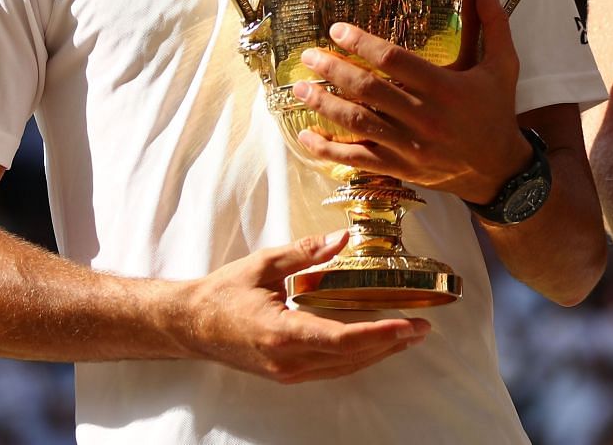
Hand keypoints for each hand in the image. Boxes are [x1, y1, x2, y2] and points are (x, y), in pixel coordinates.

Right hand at [175, 231, 429, 382]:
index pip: (340, 339)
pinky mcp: (286, 373)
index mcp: (280, 332)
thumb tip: (343, 238)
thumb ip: (305, 252)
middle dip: (390, 343)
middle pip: (349, 357)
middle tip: (422, 328)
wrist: (190, 325)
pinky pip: (331, 369)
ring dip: (378, 353)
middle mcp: (287, 359)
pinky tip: (375, 345)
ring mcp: (287, 371)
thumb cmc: (222, 294)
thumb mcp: (263, 264)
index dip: (378, 334)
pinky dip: (357, 357)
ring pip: (343, 368)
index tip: (406, 324)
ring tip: (408, 337)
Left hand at [291, 0, 531, 204]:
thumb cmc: (497, 110)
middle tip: (309, 56)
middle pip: (369, 91)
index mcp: (446, 88)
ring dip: (324, 106)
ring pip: (359, 124)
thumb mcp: (502, 64)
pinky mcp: (401, 169)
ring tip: (299, 89)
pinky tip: (307, 138)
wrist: (499, 168)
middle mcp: (425, 117)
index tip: (337, 30)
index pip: (394, 61)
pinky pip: (359, 160)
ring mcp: (410, 146)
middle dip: (334, 71)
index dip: (362, 44)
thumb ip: (492, 22)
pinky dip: (329, 151)